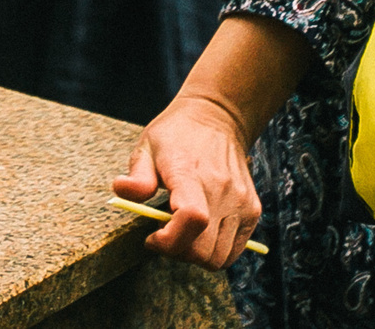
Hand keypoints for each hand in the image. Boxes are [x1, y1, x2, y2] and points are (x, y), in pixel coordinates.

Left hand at [112, 94, 262, 269]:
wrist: (217, 118)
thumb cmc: (177, 135)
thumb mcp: (147, 146)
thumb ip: (137, 175)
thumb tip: (122, 191)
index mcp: (190, 172)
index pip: (192, 218)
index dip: (169, 241)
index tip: (152, 237)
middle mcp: (222, 190)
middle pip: (204, 250)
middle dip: (178, 252)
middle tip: (164, 235)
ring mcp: (241, 202)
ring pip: (220, 257)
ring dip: (197, 255)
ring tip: (182, 232)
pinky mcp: (252, 210)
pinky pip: (234, 250)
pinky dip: (216, 251)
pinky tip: (201, 232)